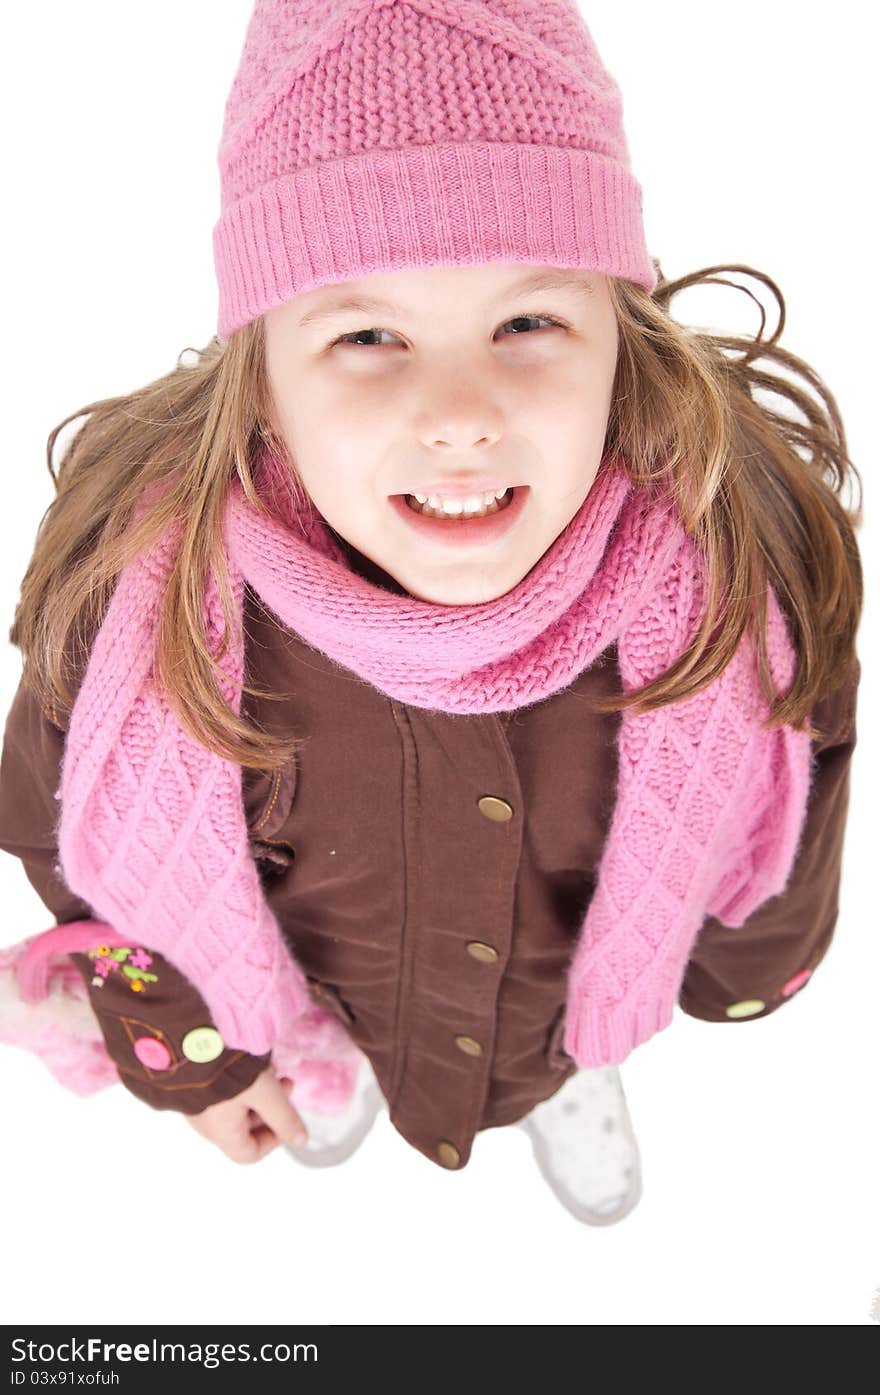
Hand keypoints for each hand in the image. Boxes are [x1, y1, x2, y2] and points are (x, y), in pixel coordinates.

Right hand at [185, 1067, 307, 1163]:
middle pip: (246, 1127)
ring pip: (237, 1105)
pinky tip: (254, 1058)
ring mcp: (198, 1103)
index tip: (286, 1118)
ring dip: (260, 1090)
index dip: (273, 1140)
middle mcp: (207, 1123)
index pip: (249, 1154)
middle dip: (272, 1106)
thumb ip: (284, 1118)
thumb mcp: (265, 1093)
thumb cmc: (227, 1069)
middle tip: (286, 1083)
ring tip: (272, 1067)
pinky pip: (223, 1090)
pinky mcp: (194, 1083)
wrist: (189, 1039)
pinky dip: (243, 1080)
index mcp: (221, 1132)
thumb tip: (302, 1140)